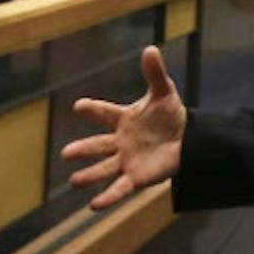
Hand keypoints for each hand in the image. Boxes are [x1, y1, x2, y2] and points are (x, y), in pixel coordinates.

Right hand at [61, 45, 187, 212]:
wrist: (188, 139)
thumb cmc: (170, 115)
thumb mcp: (164, 92)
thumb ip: (155, 73)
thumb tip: (151, 48)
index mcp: (124, 119)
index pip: (106, 112)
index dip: (94, 109)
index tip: (79, 106)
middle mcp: (120, 141)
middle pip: (98, 145)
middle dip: (83, 149)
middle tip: (66, 153)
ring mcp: (127, 160)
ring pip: (104, 169)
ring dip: (90, 175)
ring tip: (74, 181)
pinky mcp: (137, 177)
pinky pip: (119, 188)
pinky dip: (107, 197)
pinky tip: (94, 205)